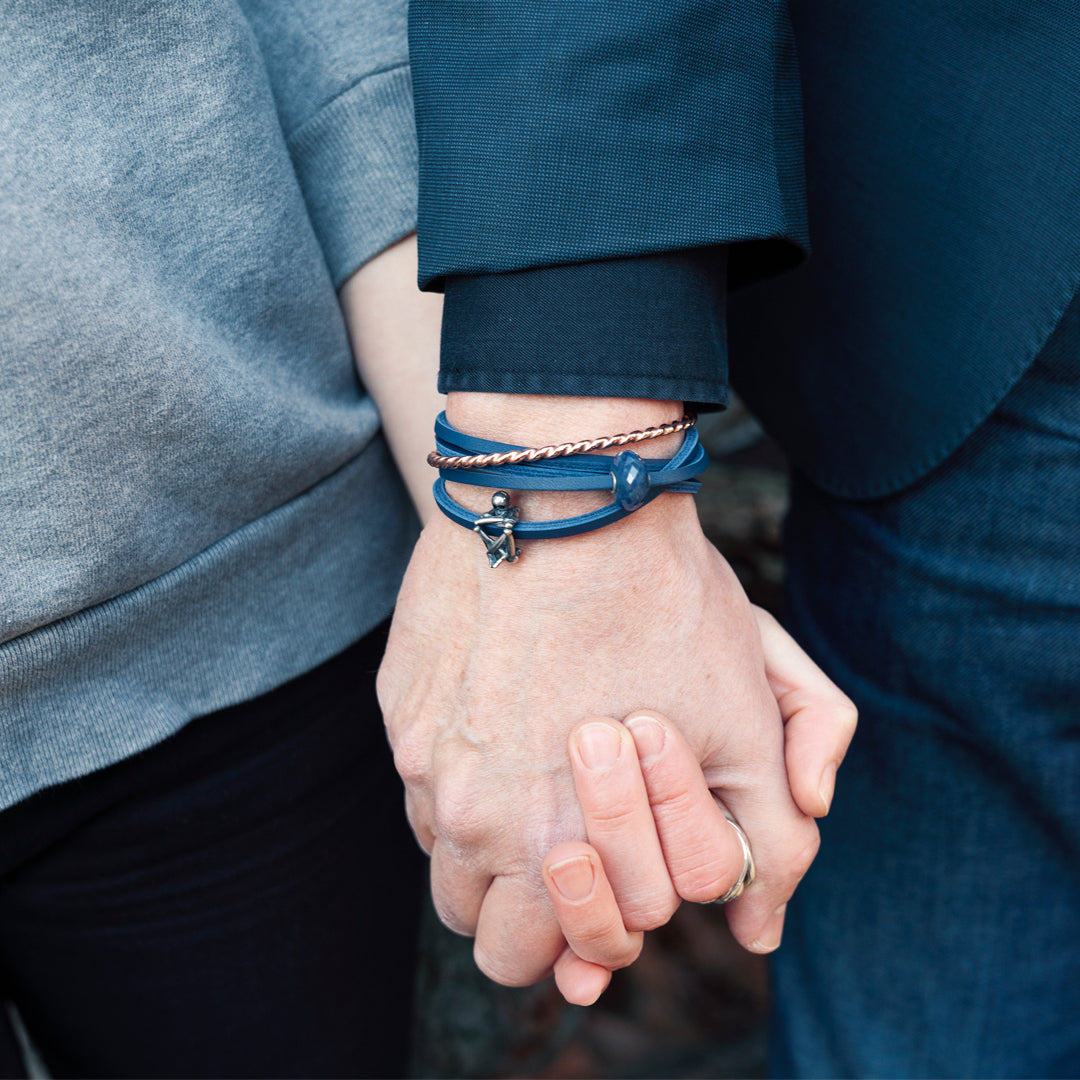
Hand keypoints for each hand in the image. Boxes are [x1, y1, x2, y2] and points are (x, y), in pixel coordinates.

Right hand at [379, 392, 835, 986]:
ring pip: (441, 854)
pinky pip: (420, 777)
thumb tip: (760, 927)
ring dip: (488, 846)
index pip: (538, 958)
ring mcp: (420, 753)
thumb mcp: (748, 724)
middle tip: (574, 852)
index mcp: (549, 839)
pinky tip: (508, 719)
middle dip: (528, 913)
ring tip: (543, 780)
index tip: (608, 882)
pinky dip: (459, 777)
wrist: (570, 490)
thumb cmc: (665, 605)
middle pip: (478, 928)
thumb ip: (768, 844)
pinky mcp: (399, 701)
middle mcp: (465, 811)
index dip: (581, 934)